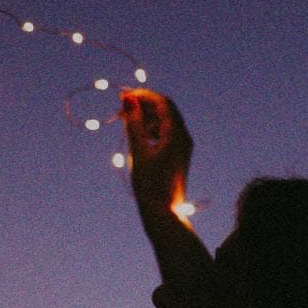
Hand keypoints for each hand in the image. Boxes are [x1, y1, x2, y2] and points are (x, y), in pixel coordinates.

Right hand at [120, 88, 192, 215]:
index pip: (163, 102)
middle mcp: (184, 137)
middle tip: (123, 108)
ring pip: (166, 121)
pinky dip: (152, 129)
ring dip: (147, 117)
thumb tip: (129, 99)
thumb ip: (133, 123)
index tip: (124, 96)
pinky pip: (167, 133)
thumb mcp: (138, 151)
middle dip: (145, 105)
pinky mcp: (178, 156)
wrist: (163, 212)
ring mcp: (183, 147)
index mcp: (177, 134)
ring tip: (127, 122)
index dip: (144, 95)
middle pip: (166, 110)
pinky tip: (139, 135)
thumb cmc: (149, 184)